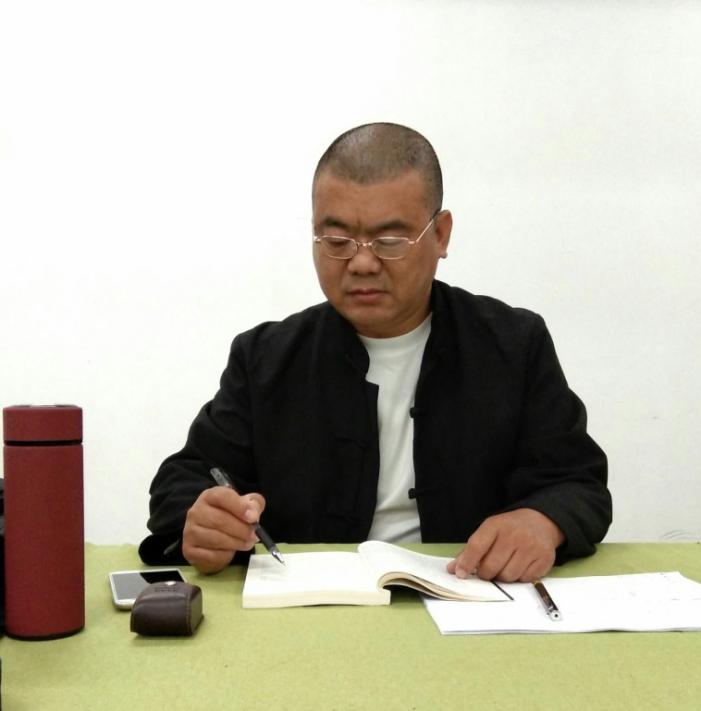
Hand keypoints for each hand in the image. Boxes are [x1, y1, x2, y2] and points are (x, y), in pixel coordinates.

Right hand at [182, 486, 265, 573]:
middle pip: (219, 520)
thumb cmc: (230, 517)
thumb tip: (253, 514)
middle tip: (253, 535)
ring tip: (246, 543)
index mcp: (209, 496)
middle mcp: (196, 512)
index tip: (253, 518)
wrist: (211, 537)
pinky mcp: (189, 550)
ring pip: (215, 539)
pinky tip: (230, 551)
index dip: (239, 506)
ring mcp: (190, 531)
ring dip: (235, 543)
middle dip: (241, 530)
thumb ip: (253, 505)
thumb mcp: (245, 506)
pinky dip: (225, 555)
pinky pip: (210, 555)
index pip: (221, 496)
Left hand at [446, 508, 564, 582]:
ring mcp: (531, 547)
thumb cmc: (509, 528)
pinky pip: (524, 580)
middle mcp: (514, 535)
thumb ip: (471, 550)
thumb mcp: (489, 531)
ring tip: (505, 566)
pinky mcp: (544, 559)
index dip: (466, 562)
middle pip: (491, 566)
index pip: (477, 546)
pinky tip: (520, 566)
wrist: (541, 521)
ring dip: (502, 577)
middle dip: (485, 573)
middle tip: (487, 570)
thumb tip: (453, 569)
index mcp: (496, 525)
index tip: (460, 574)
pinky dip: (519, 578)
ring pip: (507, 577)